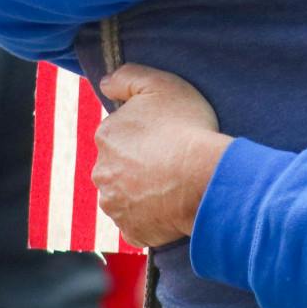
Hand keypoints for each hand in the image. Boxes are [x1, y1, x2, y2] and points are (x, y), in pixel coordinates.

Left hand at [94, 65, 230, 249]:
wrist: (205, 178)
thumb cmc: (186, 128)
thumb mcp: (161, 84)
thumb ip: (127, 77)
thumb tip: (105, 84)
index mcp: (106, 136)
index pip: (119, 133)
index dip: (145, 134)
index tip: (167, 137)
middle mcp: (102, 172)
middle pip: (119, 166)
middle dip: (138, 165)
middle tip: (172, 162)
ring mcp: (115, 205)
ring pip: (126, 196)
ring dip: (143, 192)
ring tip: (175, 186)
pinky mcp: (132, 230)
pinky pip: (139, 224)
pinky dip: (152, 218)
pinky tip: (173, 207)